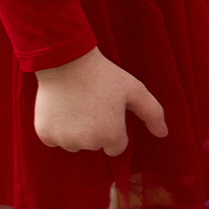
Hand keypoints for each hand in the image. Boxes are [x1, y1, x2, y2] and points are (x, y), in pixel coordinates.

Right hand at [33, 47, 166, 155]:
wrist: (67, 60)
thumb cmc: (104, 75)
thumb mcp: (134, 89)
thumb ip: (153, 113)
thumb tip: (164, 134)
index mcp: (111, 135)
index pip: (116, 147)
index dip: (114, 127)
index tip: (108, 109)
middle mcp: (88, 143)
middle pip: (95, 145)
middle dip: (95, 129)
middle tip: (91, 103)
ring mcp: (65, 140)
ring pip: (74, 144)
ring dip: (75, 130)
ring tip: (76, 104)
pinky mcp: (45, 135)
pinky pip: (53, 140)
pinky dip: (55, 128)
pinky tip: (60, 107)